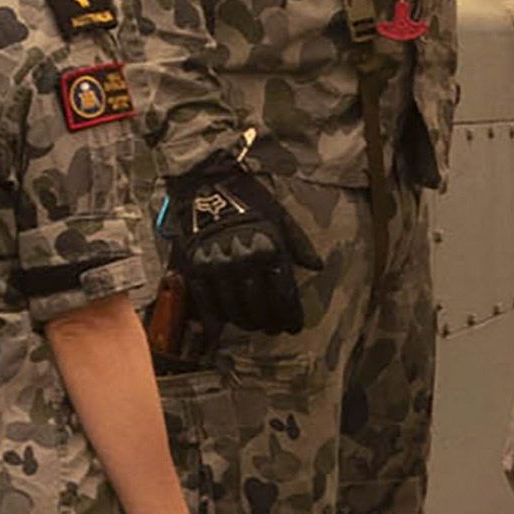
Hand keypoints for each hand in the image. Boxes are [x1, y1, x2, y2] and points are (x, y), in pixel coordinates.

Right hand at [163, 153, 317, 337]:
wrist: (207, 183)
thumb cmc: (248, 199)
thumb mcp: (280, 216)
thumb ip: (300, 244)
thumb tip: (318, 267)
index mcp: (270, 249)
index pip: (284, 295)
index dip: (291, 316)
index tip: (294, 327)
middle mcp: (246, 261)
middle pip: (262, 307)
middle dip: (271, 323)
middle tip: (274, 329)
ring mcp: (219, 267)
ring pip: (236, 309)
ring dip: (247, 323)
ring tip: (254, 326)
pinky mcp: (196, 268)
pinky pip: (208, 304)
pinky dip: (215, 321)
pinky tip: (221, 330)